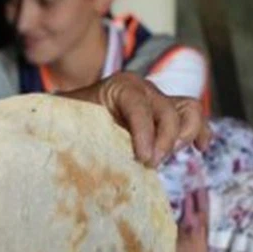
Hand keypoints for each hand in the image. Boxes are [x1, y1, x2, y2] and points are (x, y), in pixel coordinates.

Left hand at [61, 72, 210, 165]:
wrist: (75, 122)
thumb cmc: (69, 124)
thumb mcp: (66, 122)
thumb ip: (67, 127)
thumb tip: (52, 137)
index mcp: (120, 86)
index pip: (139, 105)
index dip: (144, 132)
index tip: (143, 159)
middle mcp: (144, 89)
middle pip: (168, 110)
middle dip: (163, 140)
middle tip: (149, 165)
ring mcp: (159, 101)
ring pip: (187, 109)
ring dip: (183, 135)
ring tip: (166, 157)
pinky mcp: (168, 116)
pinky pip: (192, 117)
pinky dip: (200, 132)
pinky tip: (200, 150)